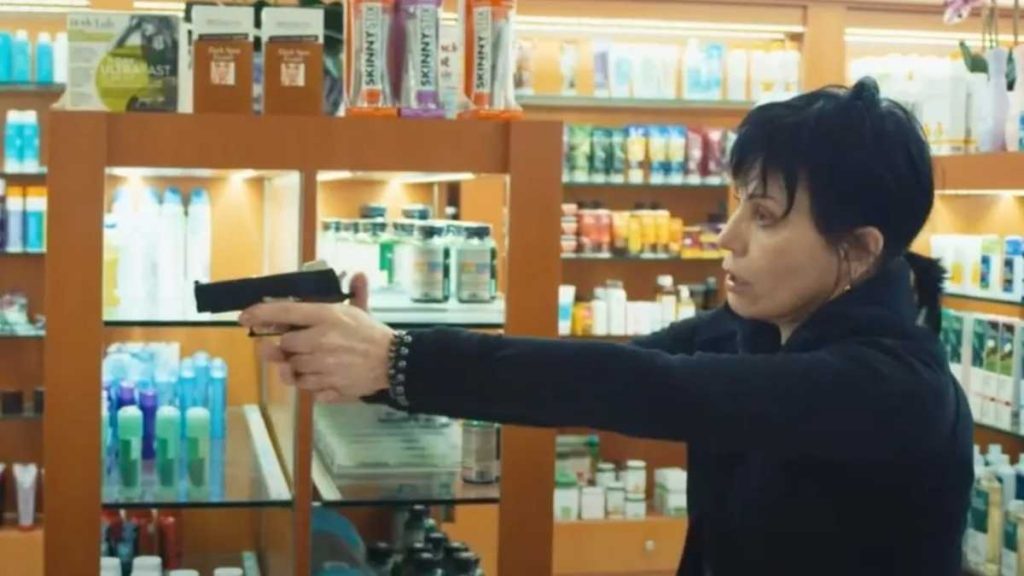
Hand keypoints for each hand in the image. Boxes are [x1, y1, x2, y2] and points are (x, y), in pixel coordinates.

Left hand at [238, 273, 393, 402]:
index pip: (284, 312)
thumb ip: (356, 293)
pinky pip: (306, 388)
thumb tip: (359, 274)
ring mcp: (322, 367)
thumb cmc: (374, 335)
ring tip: (314, 361)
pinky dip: (310, 384)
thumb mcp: (362, 310)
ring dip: (297, 366)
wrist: (394, 364)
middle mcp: (319, 342)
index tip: (244, 317)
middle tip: (298, 345)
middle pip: (284, 345)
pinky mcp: (327, 388)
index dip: (260, 314)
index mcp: (326, 317)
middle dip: (288, 346)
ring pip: (292, 369)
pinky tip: (322, 376)